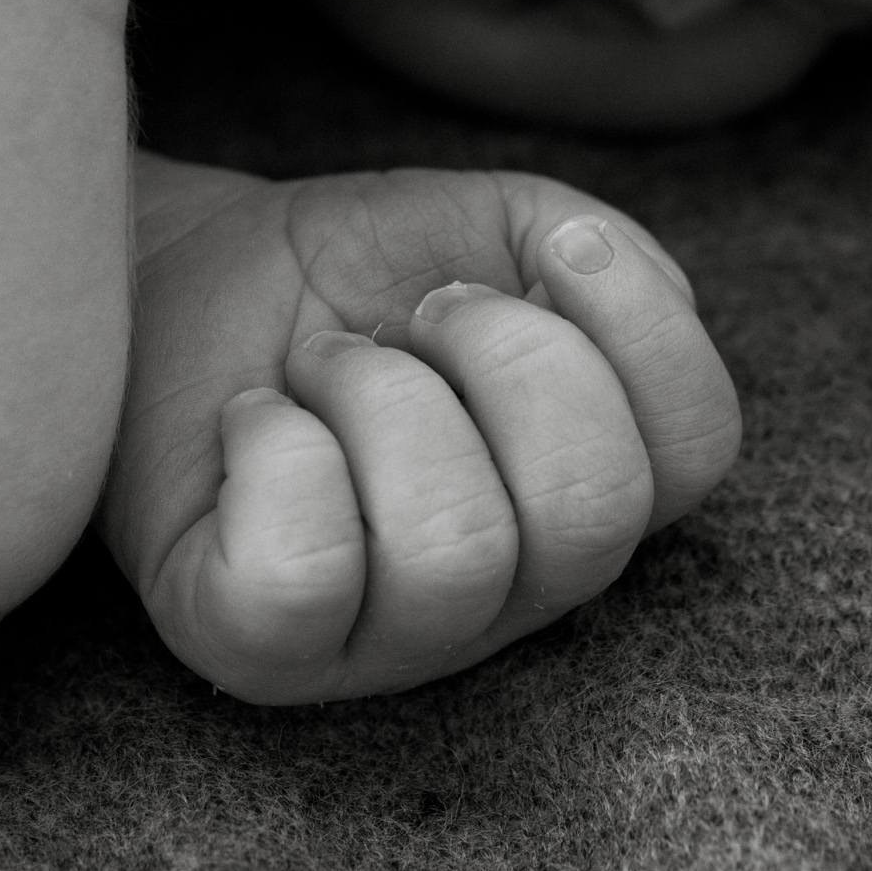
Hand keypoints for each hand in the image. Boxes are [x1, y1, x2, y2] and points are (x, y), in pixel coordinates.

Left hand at [101, 153, 739, 703]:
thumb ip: (589, 244)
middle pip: (592, 512)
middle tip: (419, 316)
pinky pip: (302, 576)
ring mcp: (383, 641)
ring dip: (380, 400)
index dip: (637, 323)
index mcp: (582, 497)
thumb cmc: (338, 276)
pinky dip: (277, 457)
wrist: (172, 278)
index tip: (544, 256)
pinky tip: (256, 424)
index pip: (699, 449)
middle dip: (503, 358)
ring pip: (453, 549)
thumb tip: (616, 279)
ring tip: (324, 370)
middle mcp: (508, 593)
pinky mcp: (252, 647)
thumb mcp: (482, 223)